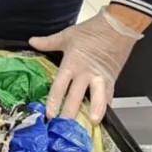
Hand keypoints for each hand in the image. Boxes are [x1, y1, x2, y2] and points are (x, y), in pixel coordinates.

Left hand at [29, 6, 145, 123]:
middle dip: (70, 112)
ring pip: (97, 97)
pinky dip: (107, 103)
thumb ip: (48, 42)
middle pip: (76, 96)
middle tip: (65, 126)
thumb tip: (32, 41)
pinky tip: (104, 113)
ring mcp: (100, 77)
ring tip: (92, 122)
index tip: (49, 114)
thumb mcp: (67, 35)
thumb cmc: (92, 30)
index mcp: (71, 64)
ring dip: (95, 110)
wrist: (119, 25)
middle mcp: (85, 73)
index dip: (53, 101)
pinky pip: (109, 93)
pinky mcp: (112, 77)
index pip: (59, 87)